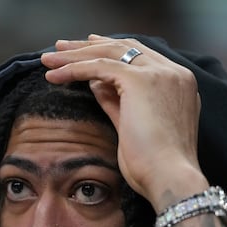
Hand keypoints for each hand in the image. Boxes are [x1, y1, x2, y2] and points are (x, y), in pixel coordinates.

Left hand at [42, 34, 226, 226]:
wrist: (169, 179)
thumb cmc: (154, 166)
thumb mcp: (132, 126)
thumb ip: (116, 101)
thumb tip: (95, 83)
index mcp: (178, 82)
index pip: (139, 55)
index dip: (110, 50)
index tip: (86, 49)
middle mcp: (173, 72)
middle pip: (124, 47)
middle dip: (88, 46)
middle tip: (60, 48)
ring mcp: (159, 74)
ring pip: (109, 53)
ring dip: (75, 55)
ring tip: (48, 60)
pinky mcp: (140, 81)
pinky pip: (98, 67)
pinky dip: (74, 69)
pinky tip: (54, 75)